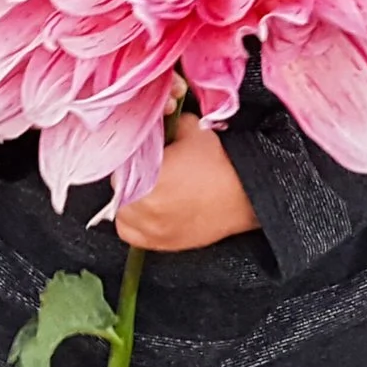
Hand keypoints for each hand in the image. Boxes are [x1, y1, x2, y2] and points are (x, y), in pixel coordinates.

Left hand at [115, 115, 261, 250]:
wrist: (247, 194)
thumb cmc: (220, 163)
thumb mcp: (191, 130)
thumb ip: (165, 125)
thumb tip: (152, 121)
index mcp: (148, 177)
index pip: (120, 166)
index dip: (130, 157)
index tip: (142, 155)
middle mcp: (145, 208)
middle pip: (118, 190)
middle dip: (130, 179)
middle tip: (147, 171)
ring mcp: (153, 230)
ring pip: (122, 214)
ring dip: (130, 202)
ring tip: (149, 191)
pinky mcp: (163, 244)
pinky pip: (133, 234)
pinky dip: (136, 223)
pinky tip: (151, 210)